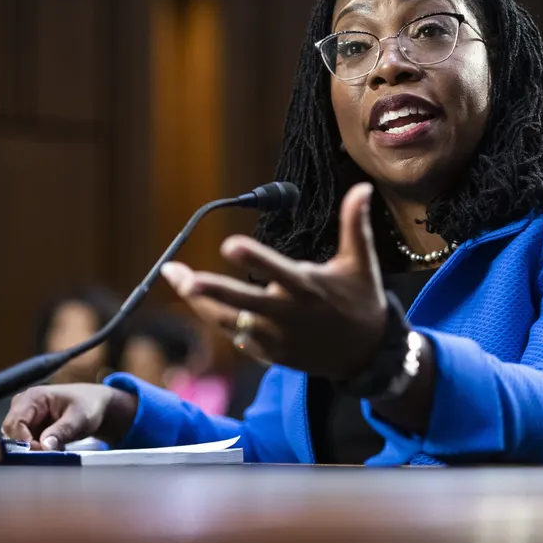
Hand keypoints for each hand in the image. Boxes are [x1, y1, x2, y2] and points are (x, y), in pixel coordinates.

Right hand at [1, 384, 137, 449]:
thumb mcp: (80, 418)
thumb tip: (45, 447)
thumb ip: (62, 431)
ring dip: (32, 448)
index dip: (24, 440)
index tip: (42, 451)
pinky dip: (36, 449)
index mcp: (33, 397)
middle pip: (11, 431)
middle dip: (27, 446)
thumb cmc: (88, 406)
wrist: (95, 405)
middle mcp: (23, 404)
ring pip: (16, 439)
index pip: (15, 422)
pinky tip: (52, 449)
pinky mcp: (29, 426)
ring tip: (54, 449)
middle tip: (49, 453)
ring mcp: (24, 415)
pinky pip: (24, 442)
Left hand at [161, 183, 386, 379]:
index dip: (253, 258)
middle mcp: (288, 315)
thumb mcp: (361, 263)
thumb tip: (361, 188)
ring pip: (230, 321)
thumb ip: (355, 225)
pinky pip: (236, 336)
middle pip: (243, 302)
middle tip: (184, 278)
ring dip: (202, 303)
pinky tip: (196, 299)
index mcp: (308, 289)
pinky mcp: (269, 353)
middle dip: (212, 291)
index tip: (228, 245)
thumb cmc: (361, 301)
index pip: (277, 271)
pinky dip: (216, 318)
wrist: (364, 354)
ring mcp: (276, 337)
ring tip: (177, 279)